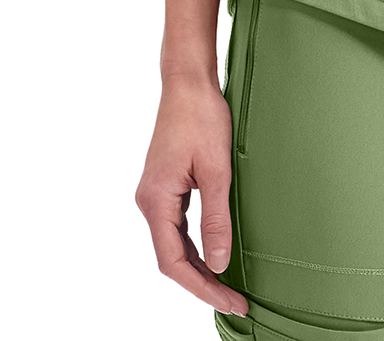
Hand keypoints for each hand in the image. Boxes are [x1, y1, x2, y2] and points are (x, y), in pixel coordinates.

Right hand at [135, 75, 249, 314]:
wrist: (188, 82)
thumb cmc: (202, 117)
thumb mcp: (217, 170)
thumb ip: (216, 219)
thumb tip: (220, 263)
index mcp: (156, 200)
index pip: (173, 262)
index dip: (201, 287)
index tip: (229, 300)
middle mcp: (148, 201)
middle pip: (171, 258)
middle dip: (203, 282)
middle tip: (235, 299)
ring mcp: (154, 194)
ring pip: (173, 244)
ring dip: (198, 266)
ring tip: (228, 285)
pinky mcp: (163, 186)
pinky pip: (176, 226)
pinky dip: (193, 245)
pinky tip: (213, 253)